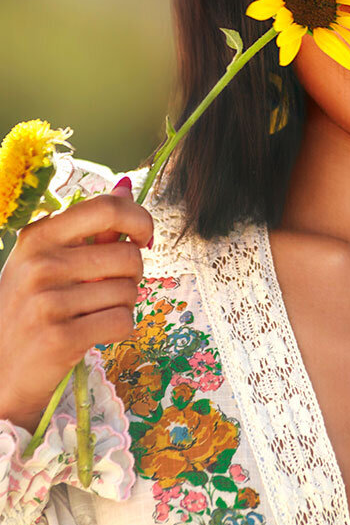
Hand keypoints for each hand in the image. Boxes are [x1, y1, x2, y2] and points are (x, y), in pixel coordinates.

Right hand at [0, 176, 151, 432]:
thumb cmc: (30, 308)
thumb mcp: (48, 261)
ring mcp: (47, 301)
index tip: (144, 237)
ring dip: (124, 305)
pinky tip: (96, 333)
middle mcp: (39, 264)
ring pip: (128, 291)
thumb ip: (89, 227)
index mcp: (38, 236)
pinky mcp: (60, 338)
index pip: (107, 209)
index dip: (139, 219)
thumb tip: (126, 187)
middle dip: (133, 274)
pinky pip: (122, 322)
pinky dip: (120, 329)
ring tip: (95, 313)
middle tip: (112, 288)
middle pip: (127, 255)